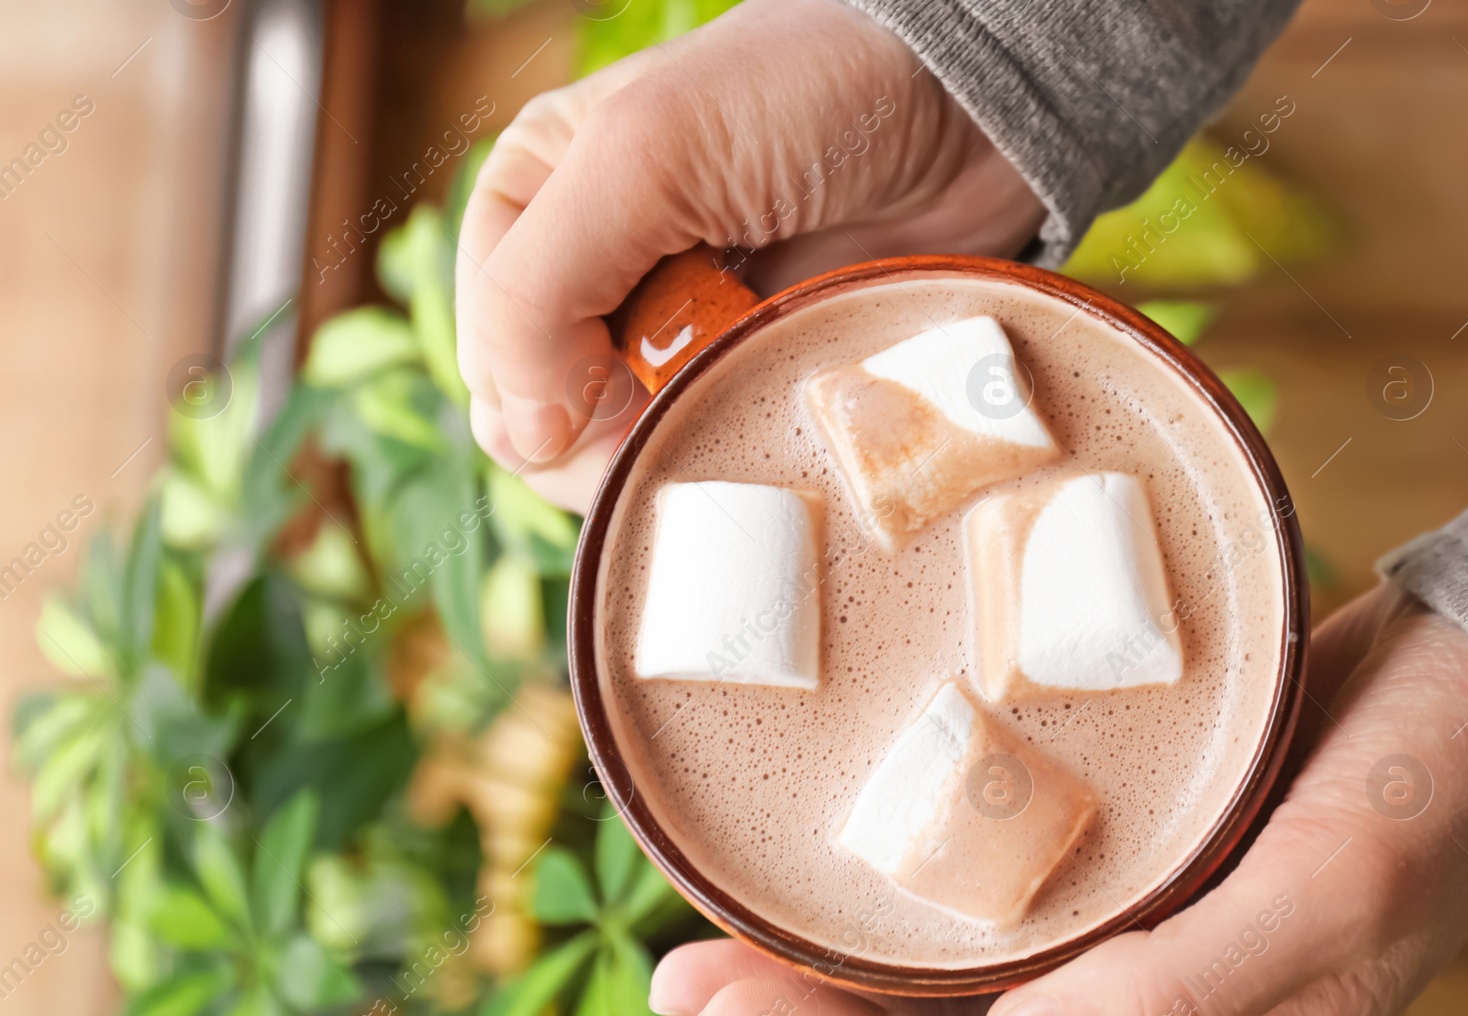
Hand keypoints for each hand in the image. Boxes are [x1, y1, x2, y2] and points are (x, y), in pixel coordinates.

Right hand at [455, 0, 1044, 511]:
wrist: (965, 109)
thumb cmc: (804, 94)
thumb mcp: (645, 156)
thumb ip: (541, 288)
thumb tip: (518, 435)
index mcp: (534, 205)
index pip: (487, 352)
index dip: (537, 393)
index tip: (623, 380)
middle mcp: (592, 276)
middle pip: (545, 423)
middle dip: (605, 432)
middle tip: (690, 388)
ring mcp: (673, 334)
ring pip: (625, 454)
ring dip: (671, 443)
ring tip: (739, 384)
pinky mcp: (745, 374)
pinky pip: (705, 450)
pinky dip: (724, 449)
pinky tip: (762, 410)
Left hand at [647, 584, 1467, 1015]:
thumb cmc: (1427, 792)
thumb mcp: (1328, 895)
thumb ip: (1181, 995)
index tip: (718, 992)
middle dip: (812, 1010)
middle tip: (685, 965)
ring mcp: (1136, 939)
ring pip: (961, 972)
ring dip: (848, 948)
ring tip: (729, 916)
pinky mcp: (1131, 861)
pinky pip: (1001, 893)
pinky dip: (918, 881)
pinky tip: (849, 846)